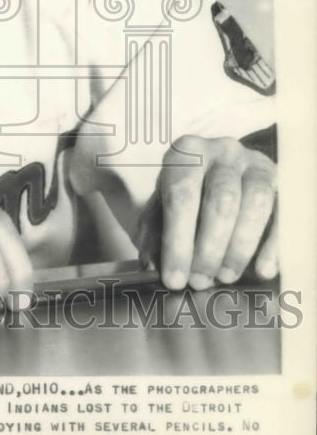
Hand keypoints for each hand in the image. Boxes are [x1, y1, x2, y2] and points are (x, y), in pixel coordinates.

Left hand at [136, 135, 276, 290]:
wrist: (222, 169)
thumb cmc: (186, 194)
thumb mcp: (161, 208)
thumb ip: (154, 235)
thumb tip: (151, 267)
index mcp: (186, 153)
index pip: (181, 196)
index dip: (177, 241)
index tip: (174, 279)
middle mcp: (222, 152)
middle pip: (222, 200)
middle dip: (210, 248)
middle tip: (200, 282)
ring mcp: (255, 164)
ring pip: (256, 203)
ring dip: (240, 247)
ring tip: (225, 277)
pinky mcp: (280, 181)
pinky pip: (284, 212)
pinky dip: (273, 245)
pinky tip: (262, 270)